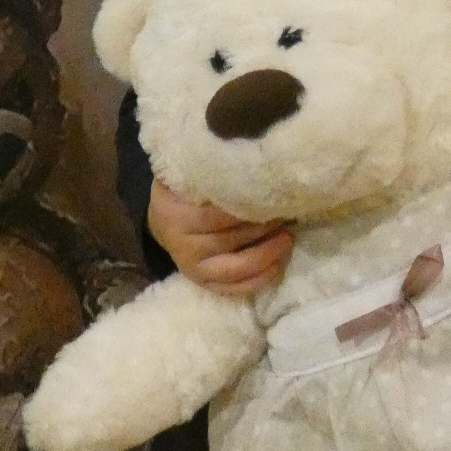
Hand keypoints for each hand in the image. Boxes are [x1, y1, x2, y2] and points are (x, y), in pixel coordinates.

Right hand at [149, 179, 291, 297]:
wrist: (164, 218)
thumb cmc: (186, 189)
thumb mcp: (191, 173)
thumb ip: (213, 169)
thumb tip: (251, 161)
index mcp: (175, 214)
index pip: (217, 215)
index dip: (247, 207)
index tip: (272, 196)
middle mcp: (181, 245)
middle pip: (229, 240)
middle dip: (262, 229)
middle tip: (286, 214)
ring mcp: (191, 268)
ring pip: (235, 268)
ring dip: (266, 254)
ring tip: (287, 238)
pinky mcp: (202, 282)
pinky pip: (233, 289)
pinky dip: (259, 279)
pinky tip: (278, 264)